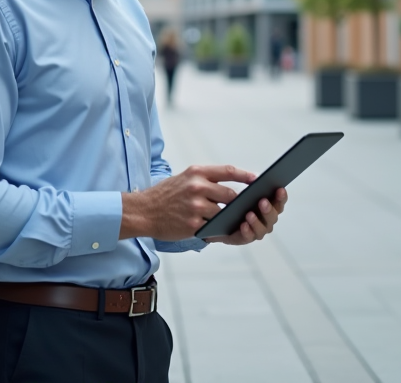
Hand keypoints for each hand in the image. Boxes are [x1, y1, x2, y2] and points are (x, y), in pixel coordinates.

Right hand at [120, 165, 255, 241]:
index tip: (257, 180)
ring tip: (231, 219)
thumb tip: (230, 185)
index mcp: (196, 172)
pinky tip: (217, 229)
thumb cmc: (165, 195)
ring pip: (223, 212)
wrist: (143, 211)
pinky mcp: (193, 224)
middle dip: (238, 202)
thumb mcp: (184, 178)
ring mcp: (196, 206)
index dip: (245, 176)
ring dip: (227, 217)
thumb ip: (205, 179)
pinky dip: (217, 229)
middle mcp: (197, 187)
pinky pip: (213, 227)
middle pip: (230, 195)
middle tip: (245, 206)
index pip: (228, 171)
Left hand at [203, 187, 286, 245]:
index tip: (279, 189)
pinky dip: (248, 231)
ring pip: (263, 228)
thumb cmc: (234, 203)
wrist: (216, 218)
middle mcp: (265, 219)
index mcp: (268, 205)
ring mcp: (256, 230)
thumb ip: (250, 185)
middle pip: (273, 216)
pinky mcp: (244, 238)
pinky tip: (243, 224)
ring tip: (249, 214)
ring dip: (258, 221)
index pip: (279, 201)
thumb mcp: (240, 190)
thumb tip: (255, 178)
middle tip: (262, 201)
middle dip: (269, 209)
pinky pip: (249, 237)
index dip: (281, 196)